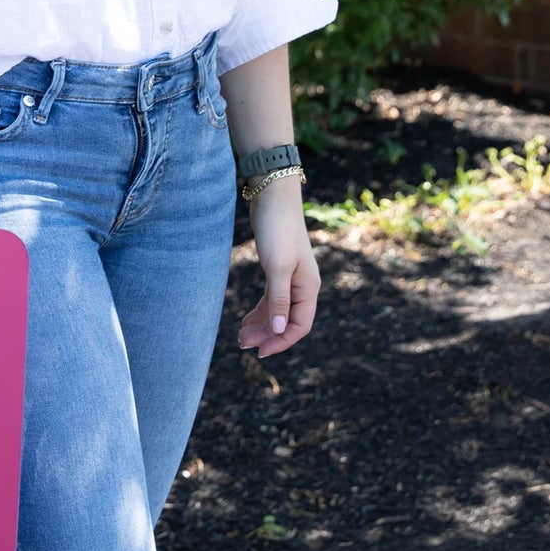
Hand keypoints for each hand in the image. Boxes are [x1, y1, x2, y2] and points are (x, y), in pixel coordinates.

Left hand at [236, 179, 320, 357]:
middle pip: (288, 321)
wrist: (272, 197)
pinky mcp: (277, 269)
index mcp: (308, 287)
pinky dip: (260, 311)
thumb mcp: (277, 267)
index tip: (260, 352)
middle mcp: (302, 285)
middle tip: (242, 345)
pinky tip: (246, 320)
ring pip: (277, 311)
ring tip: (240, 337)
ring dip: (261, 325)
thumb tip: (280, 331)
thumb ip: (279, 300)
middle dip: (267, 335)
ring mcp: (290, 278)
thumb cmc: (277, 229)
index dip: (282, 341)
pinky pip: (271, 299)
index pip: (300, 326)